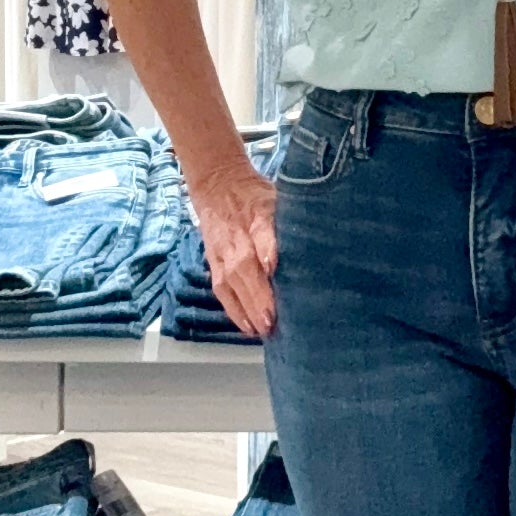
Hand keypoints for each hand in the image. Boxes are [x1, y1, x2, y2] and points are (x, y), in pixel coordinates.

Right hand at [187, 160, 278, 338]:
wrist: (217, 185)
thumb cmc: (256, 197)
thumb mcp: (276, 198)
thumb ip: (290, 217)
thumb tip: (300, 244)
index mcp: (257, 214)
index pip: (263, 231)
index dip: (267, 248)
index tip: (273, 267)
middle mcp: (236, 235)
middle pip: (245, 266)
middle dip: (257, 294)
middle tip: (272, 319)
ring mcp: (222, 251)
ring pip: (231, 281)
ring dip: (246, 307)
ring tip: (262, 330)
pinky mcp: (214, 263)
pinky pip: (222, 289)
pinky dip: (233, 309)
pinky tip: (248, 328)